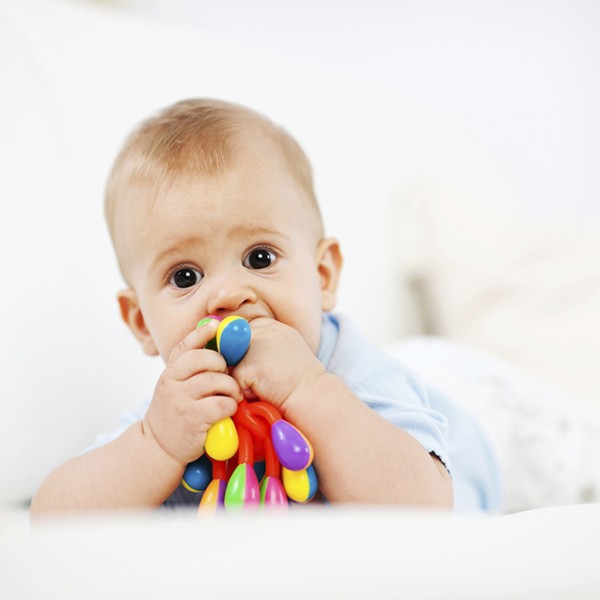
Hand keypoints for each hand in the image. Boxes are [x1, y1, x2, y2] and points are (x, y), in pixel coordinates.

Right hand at [143, 321, 243, 464]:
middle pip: (204, 359)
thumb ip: (189, 370)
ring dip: (231, 388)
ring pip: (217, 381)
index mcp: (170, 372)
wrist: (157, 447)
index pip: (184, 346)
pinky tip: (228, 410)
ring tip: (231, 396)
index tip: (215, 326)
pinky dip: (230, 405)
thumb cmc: (175, 412)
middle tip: (226, 377)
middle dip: (222, 365)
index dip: (201, 333)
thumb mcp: (174, 386)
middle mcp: (172, 383)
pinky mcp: (193, 419)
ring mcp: (181, 400)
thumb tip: (213, 343)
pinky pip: (222, 403)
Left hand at [231, 317, 324, 414]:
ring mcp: (253, 347)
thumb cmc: (300, 378)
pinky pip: (236, 383)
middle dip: (243, 366)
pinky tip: (267, 390)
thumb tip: (232, 347)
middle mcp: (260, 331)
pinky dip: (248, 392)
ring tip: (269, 382)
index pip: (238, 334)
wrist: (313, 395)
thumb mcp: (284, 348)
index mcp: (268, 325)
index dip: (243, 352)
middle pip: (231, 350)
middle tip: (269, 375)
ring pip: (232, 367)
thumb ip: (261, 343)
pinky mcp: (248, 366)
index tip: (263, 364)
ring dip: (245, 380)